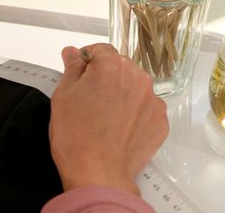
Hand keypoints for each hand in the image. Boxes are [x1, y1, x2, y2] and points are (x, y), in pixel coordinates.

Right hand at [49, 43, 168, 195]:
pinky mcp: (160, 122)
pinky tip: (118, 128)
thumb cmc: (76, 135)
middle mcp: (138, 78)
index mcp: (112, 66)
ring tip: (104, 117)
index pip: (100, 50)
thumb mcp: (63, 95)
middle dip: (104, 77)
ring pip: (133, 87)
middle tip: (88, 99)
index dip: (87, 60)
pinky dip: (133, 113)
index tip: (79, 73)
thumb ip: (71, 68)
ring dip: (121, 94)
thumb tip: (73, 53)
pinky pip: (145, 108)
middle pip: (119, 67)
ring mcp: (152, 101)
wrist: (98, 174)